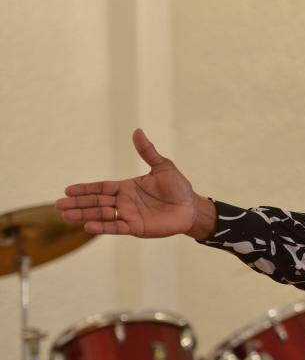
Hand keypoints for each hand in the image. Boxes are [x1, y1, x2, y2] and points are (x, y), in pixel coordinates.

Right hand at [56, 129, 215, 239]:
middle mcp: (125, 201)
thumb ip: (147, 152)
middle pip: (96, 202)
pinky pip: (116, 227)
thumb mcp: (162, 166)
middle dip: (78, 203)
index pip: (101, 187)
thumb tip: (137, 131)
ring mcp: (129, 215)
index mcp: (127, 187)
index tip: (67, 190)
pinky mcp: (136, 228)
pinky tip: (87, 226)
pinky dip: (102, 227)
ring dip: (84, 215)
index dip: (84, 189)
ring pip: (102, 215)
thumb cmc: (178, 187)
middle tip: (58, 205)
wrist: (191, 207)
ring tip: (66, 216)